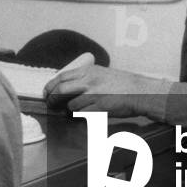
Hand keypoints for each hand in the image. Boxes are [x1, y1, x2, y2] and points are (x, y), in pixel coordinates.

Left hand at [42, 64, 170, 117]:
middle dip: (52, 99)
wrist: (139, 92)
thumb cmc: (122, 83)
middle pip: (60, 90)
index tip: (47, 93)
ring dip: (68, 110)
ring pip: (71, 105)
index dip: (50, 86)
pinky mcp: (99, 108)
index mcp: (88, 71)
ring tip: (71, 111)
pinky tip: (83, 114)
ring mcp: (94, 95)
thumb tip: (68, 86)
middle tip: (50, 105)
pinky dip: (80, 116)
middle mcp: (89, 81)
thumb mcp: (101, 73)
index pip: (61, 77)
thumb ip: (85, 77)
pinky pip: (83, 114)